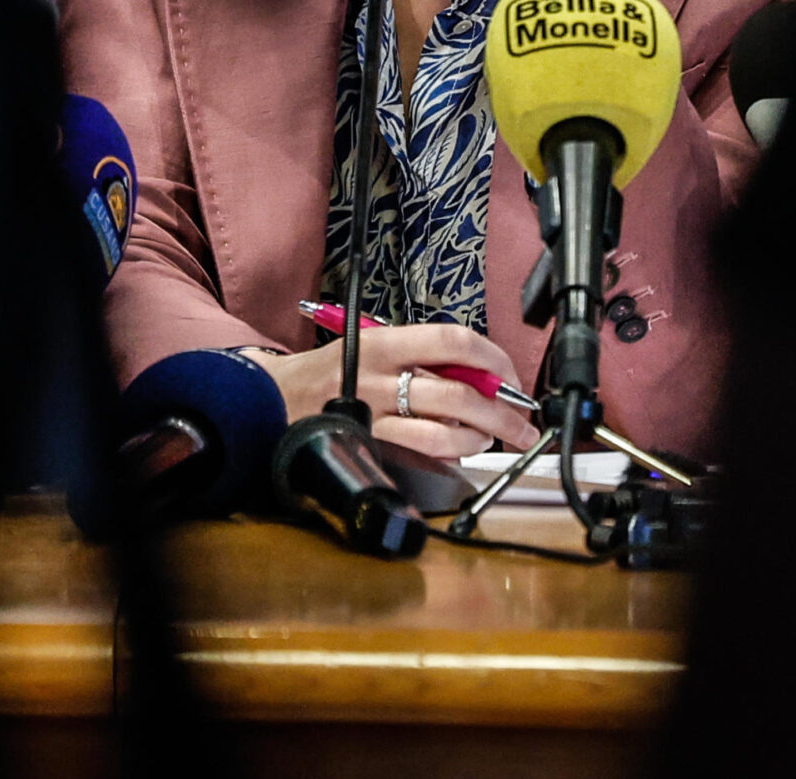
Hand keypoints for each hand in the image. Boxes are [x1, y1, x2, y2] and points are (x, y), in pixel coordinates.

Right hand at [256, 324, 539, 459]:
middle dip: (503, 411)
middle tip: (524, 424)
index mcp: (383, 341)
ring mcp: (374, 416)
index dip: (493, 359)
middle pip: (459, 392)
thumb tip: (484, 374)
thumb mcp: (372, 345)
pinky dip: (449, 455)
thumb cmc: (333, 372)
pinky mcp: (370, 447)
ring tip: (487, 440)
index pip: (453, 340)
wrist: (271, 399)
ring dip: (479, 438)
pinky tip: (456, 452)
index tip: (511, 377)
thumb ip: (422, 355)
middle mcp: (379, 376)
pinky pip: (422, 455)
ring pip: (445, 432)